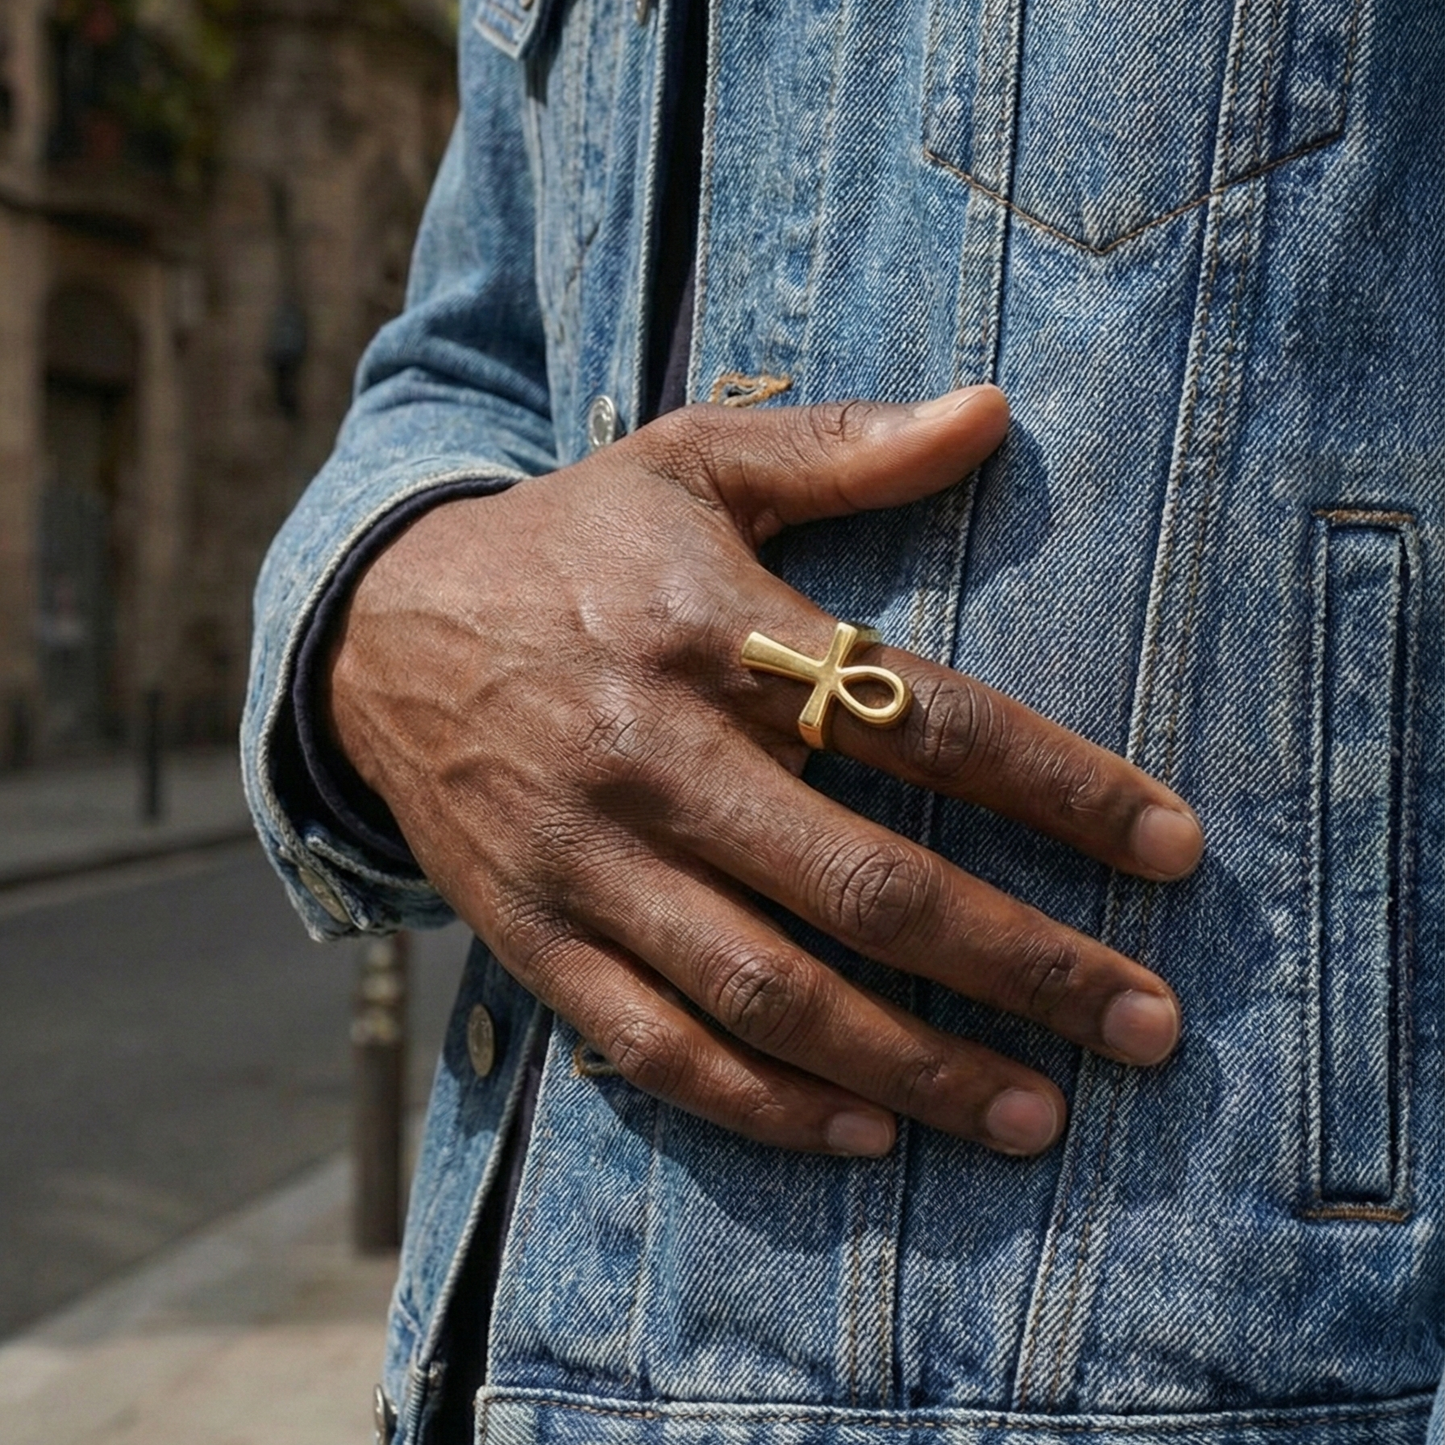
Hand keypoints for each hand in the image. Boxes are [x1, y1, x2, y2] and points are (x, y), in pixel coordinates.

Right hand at [326, 387, 1202, 1157]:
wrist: (381, 629)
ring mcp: (587, 860)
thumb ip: (841, 448)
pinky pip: (652, 1047)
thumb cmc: (570, 546)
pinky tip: (867, 1133)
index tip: (1173, 852)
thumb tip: (992, 411)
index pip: (921, 716)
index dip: (1060, 789)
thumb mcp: (691, 466)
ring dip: (912, 1065)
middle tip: (1148, 1026)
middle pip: (865, 880)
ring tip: (1036, 1115)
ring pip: (767, 992)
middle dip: (1023, 964)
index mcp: (710, 629)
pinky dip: (763, 1106)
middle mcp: (653, 754)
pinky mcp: (532, 936)